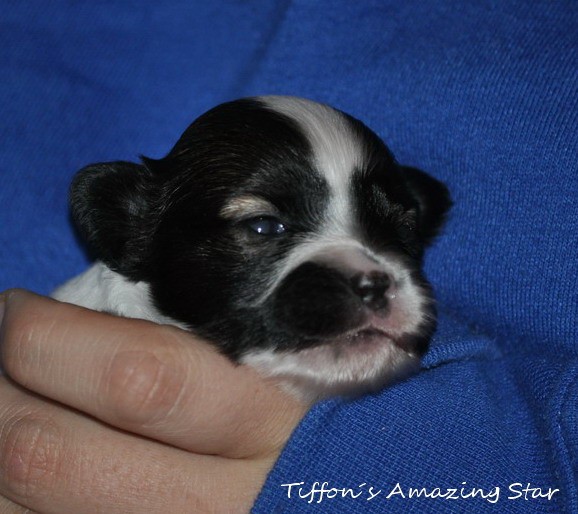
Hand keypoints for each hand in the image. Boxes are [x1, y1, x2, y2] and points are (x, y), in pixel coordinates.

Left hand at [0, 290, 306, 512]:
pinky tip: (32, 477)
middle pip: (55, 456)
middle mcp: (226, 504)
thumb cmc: (320, 414)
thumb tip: (80, 324)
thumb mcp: (286, 364)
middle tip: (3, 356)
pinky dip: (18, 507)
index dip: (45, 336)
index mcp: (270, 422)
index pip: (134, 377)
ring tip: (14, 409)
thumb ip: (202, 342)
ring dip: (0, 448)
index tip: (19, 309)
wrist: (361, 498)